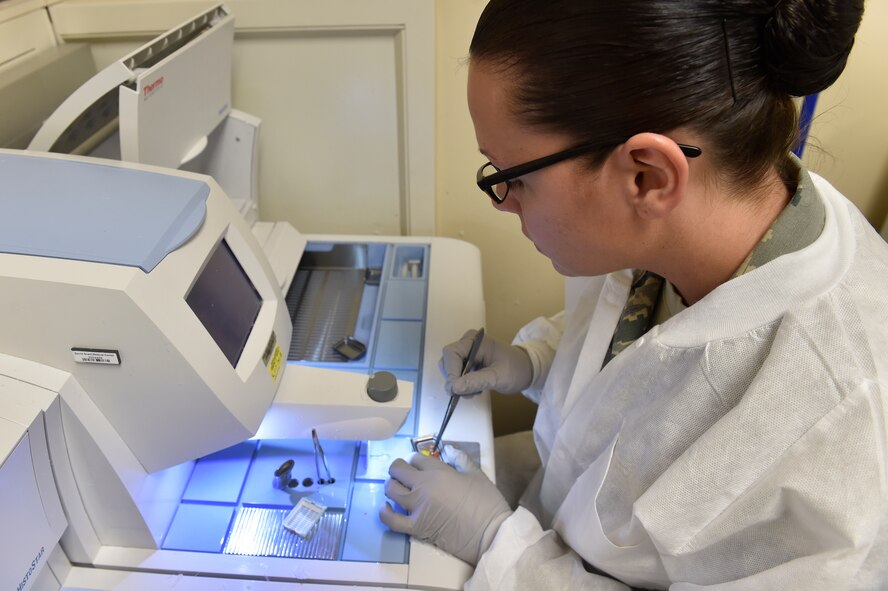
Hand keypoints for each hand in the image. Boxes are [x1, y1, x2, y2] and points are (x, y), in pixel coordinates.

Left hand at [379, 450, 511, 564]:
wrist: (489, 534)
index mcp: (439, 472)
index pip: (415, 458)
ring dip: (392, 486)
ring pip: (390, 490)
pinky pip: (391, 519)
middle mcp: (423, 487)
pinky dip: (385, 512)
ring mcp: (417, 508)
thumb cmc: (486, 503)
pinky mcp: (416, 527)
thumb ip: (460, 458)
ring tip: (399, 489)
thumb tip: (448, 448)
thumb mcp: (476, 474)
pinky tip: (388, 508)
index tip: (420, 465)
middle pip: (397, 470)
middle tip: (405, 474)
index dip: (416, 460)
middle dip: (399, 468)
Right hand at [439, 329, 532, 395]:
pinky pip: (456, 373)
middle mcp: (468, 343)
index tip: (455, 389)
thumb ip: (476, 381)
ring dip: (459, 383)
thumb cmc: (516, 369)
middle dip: (454, 379)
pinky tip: (476, 388)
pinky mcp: (467, 361)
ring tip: (476, 390)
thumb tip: (455, 387)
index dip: (451, 372)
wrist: (526, 369)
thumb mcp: (498, 377)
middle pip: (448, 361)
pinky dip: (463, 384)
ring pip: (450, 369)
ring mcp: (467, 352)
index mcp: (475, 340)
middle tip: (467, 393)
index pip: (452, 353)